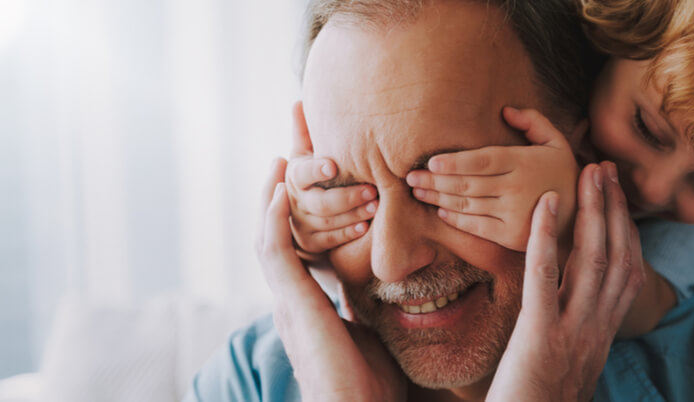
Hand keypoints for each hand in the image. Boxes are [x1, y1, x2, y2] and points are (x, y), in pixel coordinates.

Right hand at [257, 158, 405, 401]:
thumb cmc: (371, 384)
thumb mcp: (370, 330)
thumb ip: (367, 305)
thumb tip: (386, 287)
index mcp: (308, 302)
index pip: (297, 246)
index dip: (296, 213)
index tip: (307, 179)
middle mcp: (291, 298)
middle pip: (276, 234)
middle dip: (279, 194)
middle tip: (285, 156)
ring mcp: (288, 301)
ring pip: (268, 237)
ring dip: (272, 195)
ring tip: (279, 159)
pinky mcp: (292, 304)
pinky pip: (274, 253)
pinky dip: (273, 220)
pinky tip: (278, 191)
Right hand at [285, 101, 378, 260]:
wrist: (302, 212)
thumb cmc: (313, 175)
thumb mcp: (306, 154)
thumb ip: (305, 131)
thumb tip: (299, 101)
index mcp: (294, 176)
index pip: (303, 172)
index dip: (317, 169)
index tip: (333, 166)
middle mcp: (294, 201)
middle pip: (319, 202)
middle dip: (347, 197)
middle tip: (373, 189)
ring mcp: (301, 224)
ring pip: (327, 222)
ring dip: (353, 214)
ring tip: (376, 206)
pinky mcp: (311, 243)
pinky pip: (330, 240)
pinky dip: (348, 233)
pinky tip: (366, 226)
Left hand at [406, 107, 579, 250]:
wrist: (582, 216)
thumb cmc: (564, 174)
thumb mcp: (557, 142)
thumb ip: (533, 122)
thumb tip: (504, 110)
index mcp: (524, 163)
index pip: (483, 161)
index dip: (455, 162)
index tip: (431, 161)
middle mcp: (517, 189)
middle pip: (467, 184)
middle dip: (435, 180)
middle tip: (410, 176)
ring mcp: (514, 214)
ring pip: (467, 205)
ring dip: (438, 198)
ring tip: (418, 191)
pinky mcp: (511, 236)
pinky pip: (477, 227)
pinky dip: (456, 219)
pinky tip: (441, 211)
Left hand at [486, 162, 645, 401]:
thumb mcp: (571, 364)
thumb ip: (577, 332)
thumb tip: (572, 305)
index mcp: (602, 334)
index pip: (628, 273)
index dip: (627, 231)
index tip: (619, 198)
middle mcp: (597, 329)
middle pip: (617, 258)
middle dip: (615, 210)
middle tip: (607, 168)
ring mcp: (573, 332)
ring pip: (593, 261)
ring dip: (593, 211)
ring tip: (588, 173)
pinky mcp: (540, 336)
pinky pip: (545, 278)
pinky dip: (547, 236)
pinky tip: (545, 202)